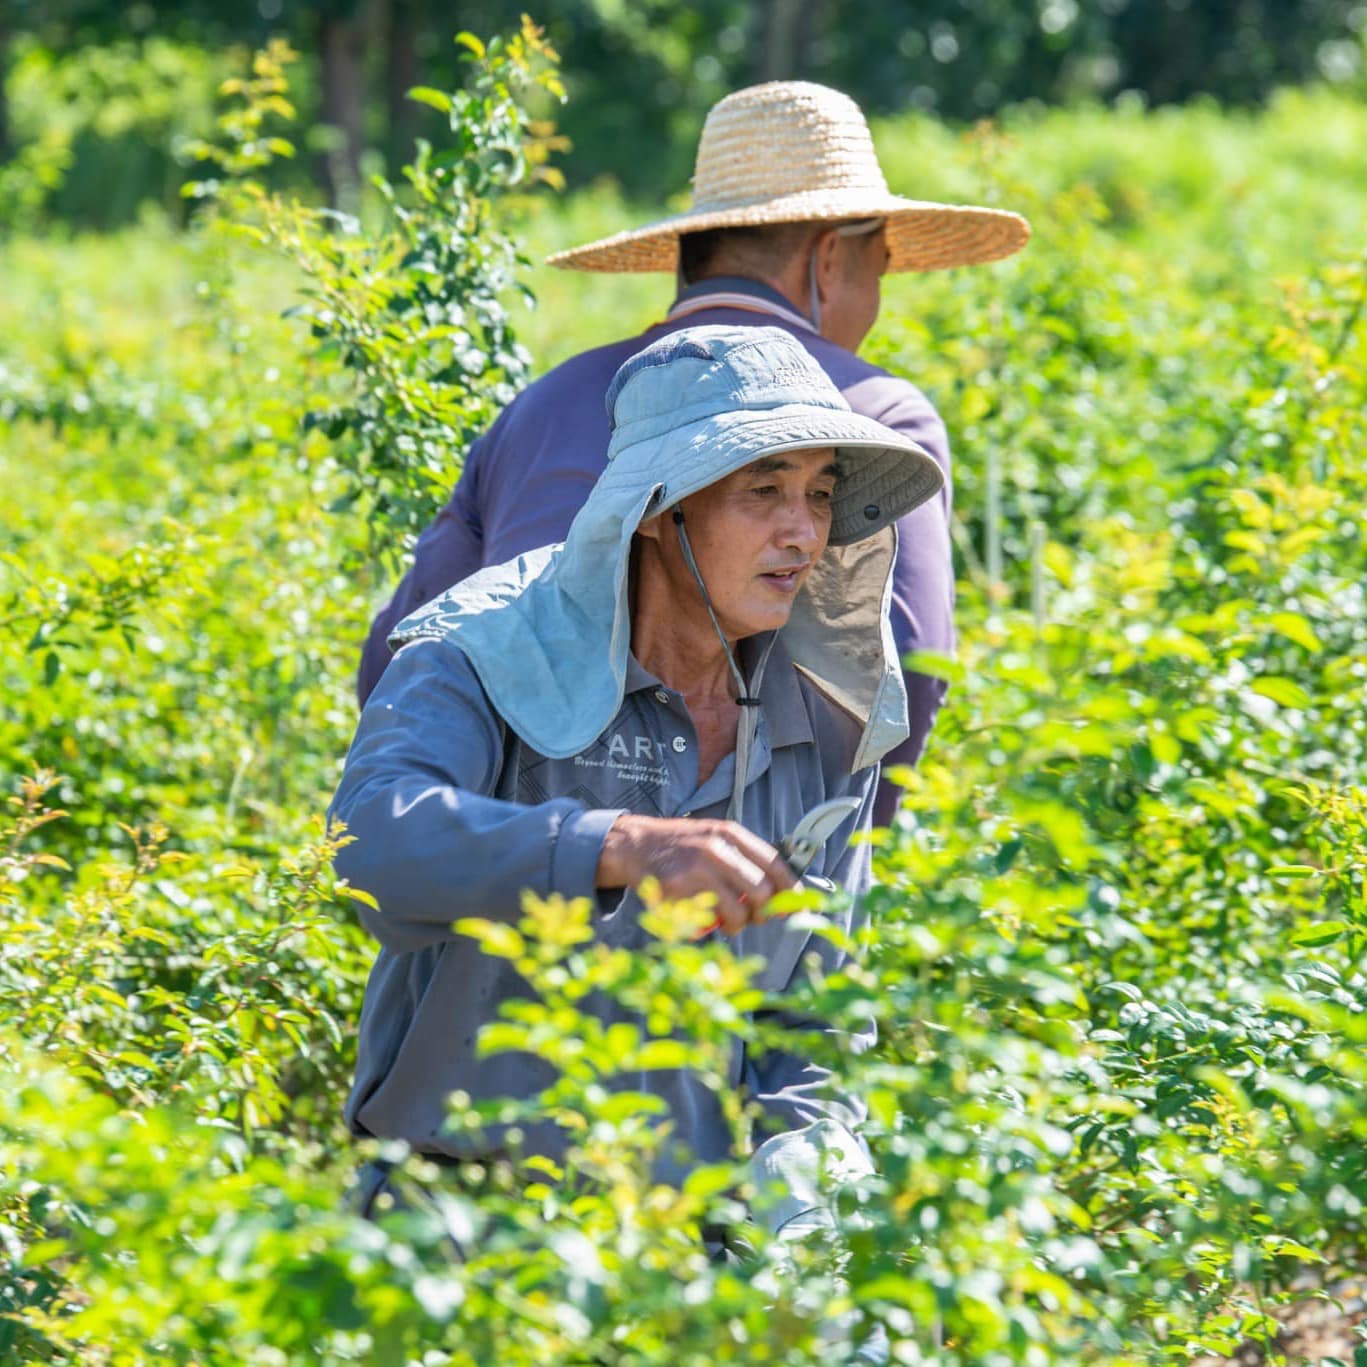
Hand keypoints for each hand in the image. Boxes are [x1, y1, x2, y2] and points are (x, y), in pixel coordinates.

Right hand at [596, 814, 795, 935]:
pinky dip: (711, 925)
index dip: (790, 889)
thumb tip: (781, 889)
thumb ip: (745, 858)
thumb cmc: (683, 846)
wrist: (636, 844)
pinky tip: (704, 917)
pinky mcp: (679, 890)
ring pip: (738, 912)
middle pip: (762, 891)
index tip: (793, 906)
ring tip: (729, 923)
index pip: (775, 863)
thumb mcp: (716, 838)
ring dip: (738, 926)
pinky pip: (709, 919)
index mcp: (731, 834)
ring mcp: (697, 869)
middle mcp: (717, 848)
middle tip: (757, 918)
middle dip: (765, 912)